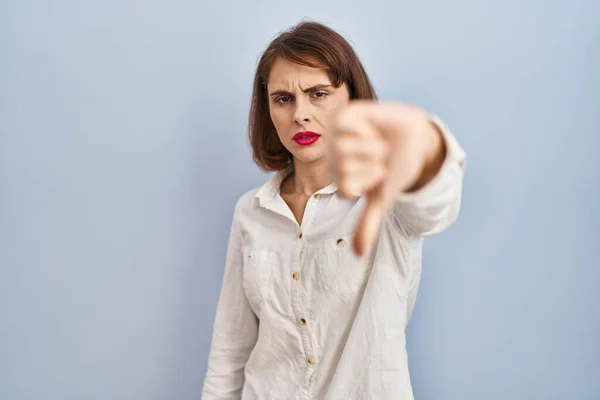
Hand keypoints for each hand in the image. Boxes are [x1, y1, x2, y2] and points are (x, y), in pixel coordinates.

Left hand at [328, 101, 444, 256]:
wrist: (416, 139)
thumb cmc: (398, 169)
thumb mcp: (382, 197)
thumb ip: (367, 223)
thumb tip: (358, 255)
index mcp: (339, 178)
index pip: (344, 188)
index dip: (368, 182)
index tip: (379, 175)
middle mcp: (334, 159)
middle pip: (344, 168)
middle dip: (372, 165)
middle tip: (381, 158)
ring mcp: (337, 137)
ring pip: (345, 150)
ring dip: (371, 148)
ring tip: (378, 143)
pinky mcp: (344, 117)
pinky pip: (347, 128)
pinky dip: (367, 131)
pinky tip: (372, 128)